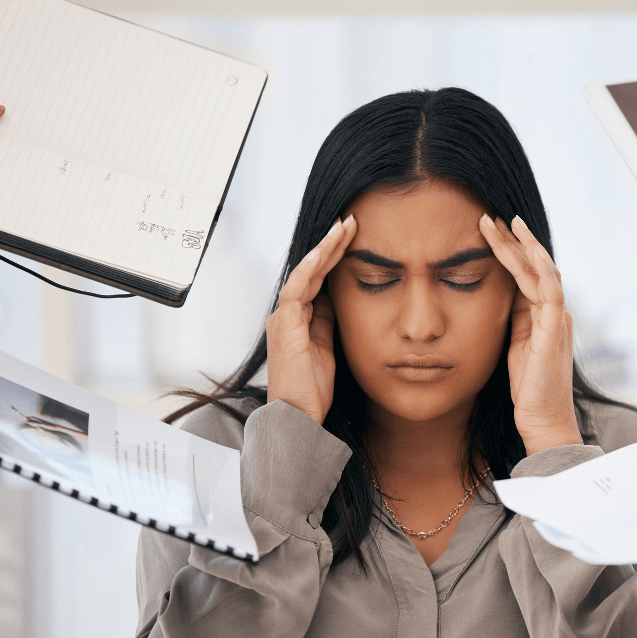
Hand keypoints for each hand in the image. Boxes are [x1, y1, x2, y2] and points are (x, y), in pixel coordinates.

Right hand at [265, 216, 356, 424]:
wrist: (297, 416)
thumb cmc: (311, 389)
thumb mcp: (328, 347)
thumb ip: (328, 321)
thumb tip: (339, 299)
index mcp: (298, 319)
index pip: (318, 278)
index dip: (334, 256)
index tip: (352, 237)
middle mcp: (288, 314)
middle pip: (311, 270)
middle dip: (331, 244)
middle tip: (350, 221)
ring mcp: (284, 318)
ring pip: (304, 273)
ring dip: (323, 249)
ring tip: (342, 228)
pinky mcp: (284, 327)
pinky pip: (296, 290)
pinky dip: (308, 269)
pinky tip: (322, 252)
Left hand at [479, 214, 582, 455]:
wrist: (542, 420)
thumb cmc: (527, 389)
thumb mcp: (514, 346)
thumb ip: (513, 320)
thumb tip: (500, 296)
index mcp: (545, 316)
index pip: (528, 275)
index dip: (510, 253)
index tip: (489, 232)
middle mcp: (555, 312)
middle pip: (535, 266)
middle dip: (513, 241)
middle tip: (490, 217)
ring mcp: (557, 318)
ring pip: (542, 270)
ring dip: (521, 245)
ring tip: (502, 222)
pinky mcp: (555, 328)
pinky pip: (549, 288)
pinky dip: (538, 266)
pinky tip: (524, 248)